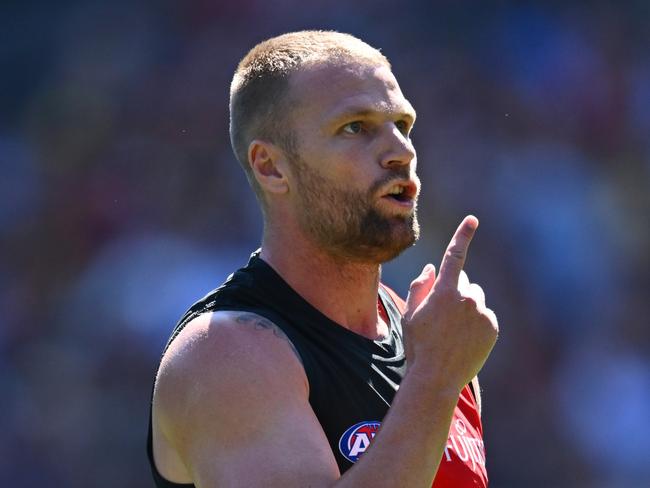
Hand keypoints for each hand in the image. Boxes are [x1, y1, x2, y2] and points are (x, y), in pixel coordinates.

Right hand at [402, 216, 497, 390]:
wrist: (437, 377)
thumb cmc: (418, 345)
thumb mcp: (410, 314)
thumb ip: (420, 286)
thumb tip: (432, 267)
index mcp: (444, 291)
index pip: (454, 256)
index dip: (463, 235)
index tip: (473, 219)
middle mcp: (467, 298)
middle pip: (465, 284)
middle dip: (455, 293)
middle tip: (441, 318)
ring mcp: (482, 313)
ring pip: (476, 300)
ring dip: (467, 308)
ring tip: (453, 333)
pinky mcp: (493, 327)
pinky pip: (485, 316)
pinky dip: (477, 323)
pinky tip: (463, 340)